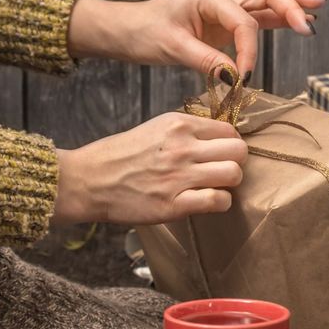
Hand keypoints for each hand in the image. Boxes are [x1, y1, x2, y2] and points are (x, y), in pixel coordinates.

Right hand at [51, 112, 247, 225]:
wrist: (89, 180)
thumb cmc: (119, 155)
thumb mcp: (154, 128)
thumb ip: (185, 131)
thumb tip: (216, 137)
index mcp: (178, 124)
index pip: (229, 129)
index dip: (230, 143)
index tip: (222, 153)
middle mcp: (183, 147)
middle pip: (238, 150)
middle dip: (236, 161)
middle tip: (223, 170)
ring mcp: (179, 176)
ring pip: (234, 174)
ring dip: (230, 183)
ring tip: (216, 186)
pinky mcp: (174, 204)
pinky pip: (218, 201)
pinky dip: (220, 202)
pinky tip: (207, 201)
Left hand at [67, 0, 325, 78]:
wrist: (127, 30)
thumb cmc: (144, 32)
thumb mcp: (171, 47)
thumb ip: (205, 60)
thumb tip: (233, 76)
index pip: (244, 22)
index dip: (249, 50)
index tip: (243, 77)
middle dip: (290, 6)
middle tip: (311, 22)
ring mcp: (225, 8)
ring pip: (266, 0)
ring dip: (291, 5)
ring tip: (317, 8)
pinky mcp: (225, 23)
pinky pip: (257, 17)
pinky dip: (278, 18)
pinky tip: (297, 21)